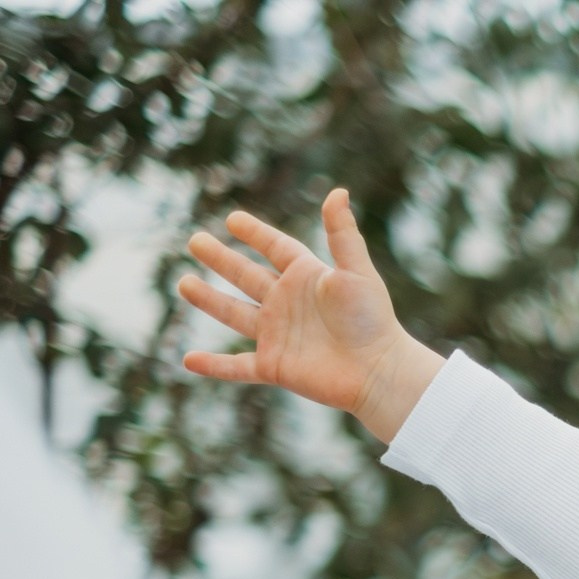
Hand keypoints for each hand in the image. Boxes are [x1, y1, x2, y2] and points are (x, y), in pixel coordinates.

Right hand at [179, 188, 444, 442]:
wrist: (379, 371)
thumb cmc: (373, 320)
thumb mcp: (356, 271)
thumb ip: (343, 233)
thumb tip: (338, 191)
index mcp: (307, 278)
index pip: (276, 248)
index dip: (256, 234)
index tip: (233, 219)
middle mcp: (289, 304)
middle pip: (247, 276)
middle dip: (221, 259)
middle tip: (196, 240)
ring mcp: (278, 335)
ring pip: (235, 314)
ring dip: (209, 300)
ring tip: (184, 283)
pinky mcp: (274, 366)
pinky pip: (236, 366)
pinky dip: (213, 365)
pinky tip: (188, 360)